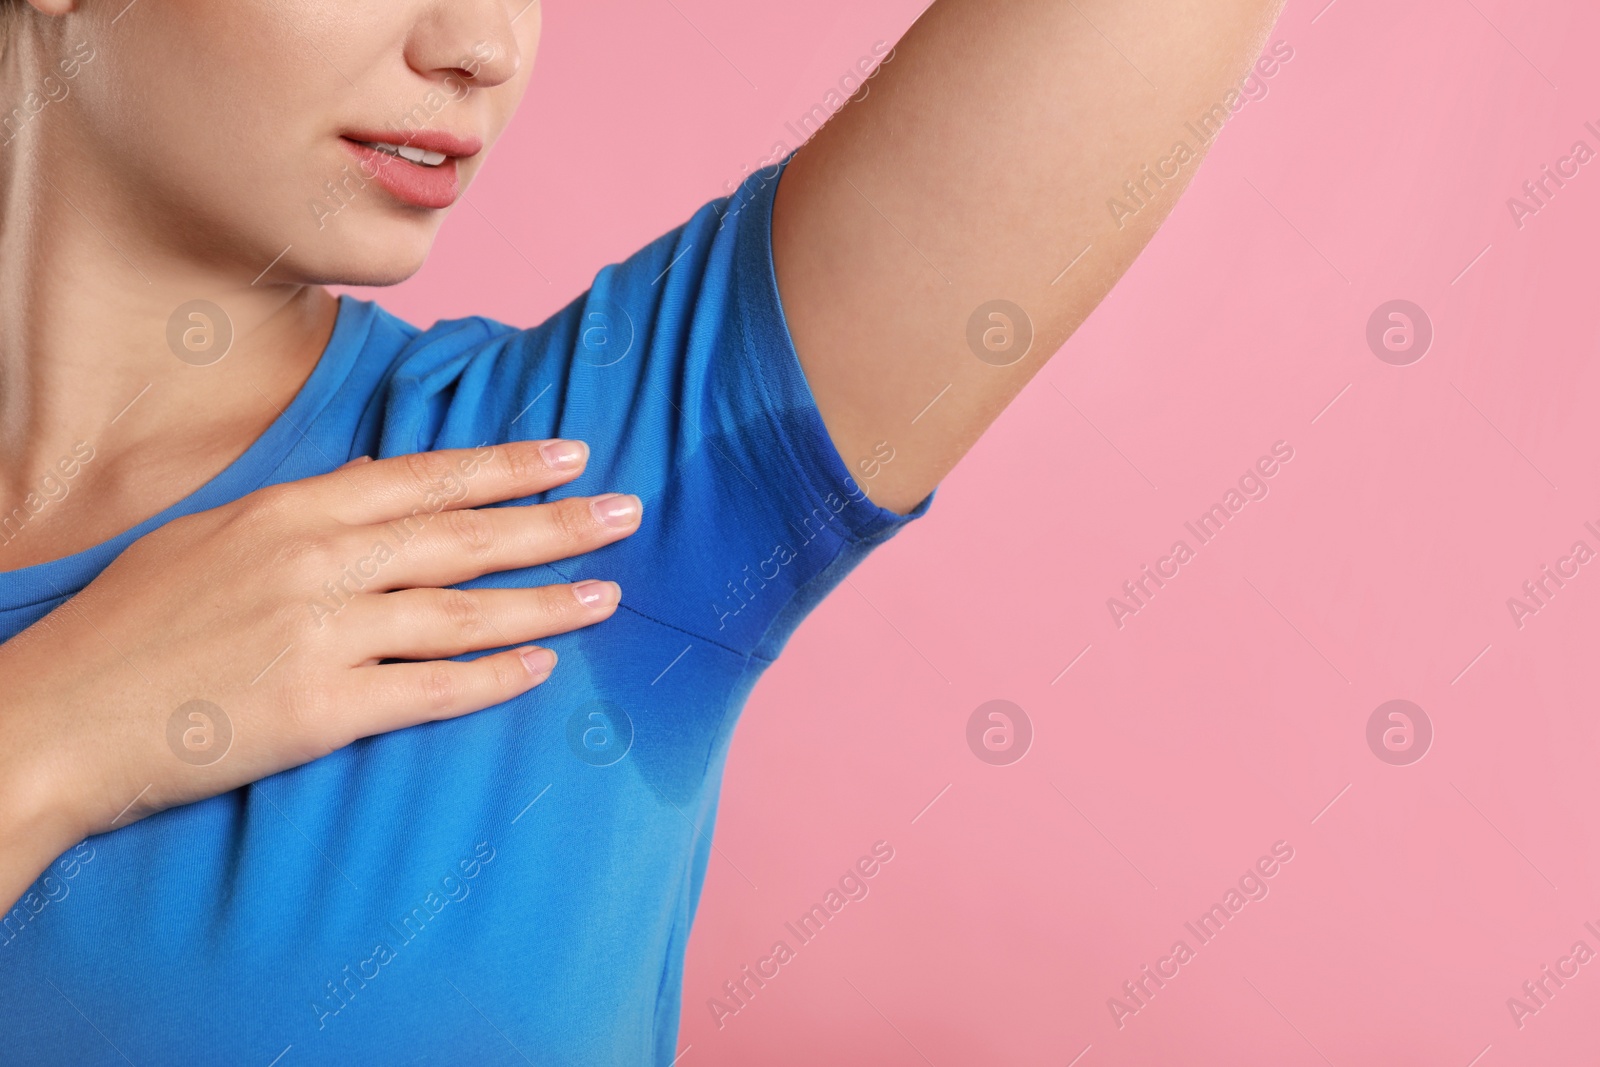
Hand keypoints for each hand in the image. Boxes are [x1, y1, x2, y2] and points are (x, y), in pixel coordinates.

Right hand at [0, 439, 640, 909]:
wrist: (56, 719)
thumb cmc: (126, 627)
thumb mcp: (207, 537)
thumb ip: (299, 515)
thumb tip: (374, 487)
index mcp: (289, 511)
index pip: (423, 479)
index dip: (504, 465)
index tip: (569, 453)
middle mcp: (316, 563)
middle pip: (462, 536)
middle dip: (554, 522)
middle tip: (627, 511)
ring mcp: (322, 636)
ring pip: (462, 612)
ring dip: (546, 601)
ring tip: (610, 592)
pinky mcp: (320, 711)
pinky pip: (431, 691)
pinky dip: (492, 677)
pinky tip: (541, 668)